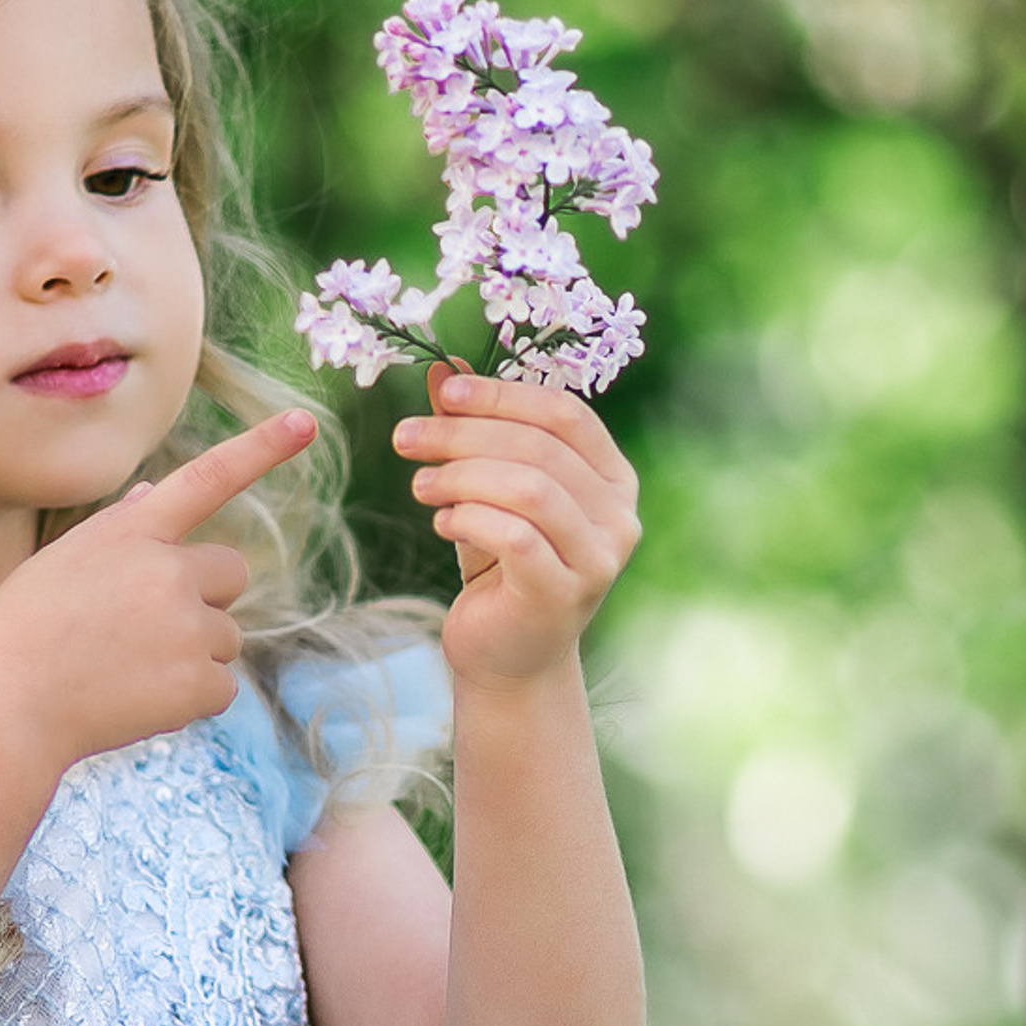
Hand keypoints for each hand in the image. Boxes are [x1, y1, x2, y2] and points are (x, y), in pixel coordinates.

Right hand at [0, 411, 316, 771]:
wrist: (6, 709)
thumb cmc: (22, 631)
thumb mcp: (60, 561)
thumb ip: (116, 529)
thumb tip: (151, 496)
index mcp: (132, 533)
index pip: (207, 478)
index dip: (260, 448)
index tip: (305, 422)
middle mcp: (168, 570)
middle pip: (231, 572)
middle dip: (205, 597)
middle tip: (144, 628)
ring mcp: (188, 627)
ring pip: (227, 635)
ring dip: (193, 652)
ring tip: (126, 668)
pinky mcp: (199, 681)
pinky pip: (222, 686)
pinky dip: (190, 697)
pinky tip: (138, 700)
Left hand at [391, 368, 641, 685]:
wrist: (509, 657)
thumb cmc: (502, 565)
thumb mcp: (488, 488)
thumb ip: (475, 430)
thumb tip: (444, 368)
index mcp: (612, 478)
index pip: (565, 414)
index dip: (504, 395)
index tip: (445, 391)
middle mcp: (619, 516)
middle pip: (540, 449)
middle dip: (464, 434)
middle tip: (406, 437)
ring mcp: (598, 559)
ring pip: (530, 489)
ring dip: (462, 476)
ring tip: (421, 485)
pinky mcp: (564, 595)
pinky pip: (515, 537)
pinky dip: (469, 519)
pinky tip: (442, 522)